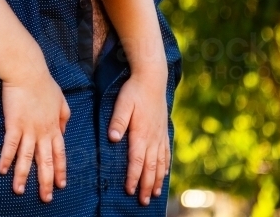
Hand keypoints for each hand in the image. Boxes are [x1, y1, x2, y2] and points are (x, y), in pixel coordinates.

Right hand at [0, 69, 70, 201]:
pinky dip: (6, 158)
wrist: (28, 71)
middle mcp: (43, 132)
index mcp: (54, 127)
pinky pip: (10, 145)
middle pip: (46, 161)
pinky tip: (2, 170)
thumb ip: (64, 117)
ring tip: (19, 192)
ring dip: (23, 176)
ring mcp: (28, 129)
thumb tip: (64, 131)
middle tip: (46, 198)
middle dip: (46, 181)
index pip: (59, 153)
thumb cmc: (44, 83)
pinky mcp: (14, 124)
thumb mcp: (61, 100)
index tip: (61, 184)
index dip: (60, 170)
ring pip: (27, 158)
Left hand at [108, 71, 169, 205]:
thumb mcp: (122, 104)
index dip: (133, 177)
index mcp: (141, 133)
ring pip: (160, 163)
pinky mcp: (164, 131)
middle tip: (143, 201)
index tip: (130, 190)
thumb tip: (112, 138)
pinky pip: (166, 153)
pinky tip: (164, 174)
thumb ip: (118, 121)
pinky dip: (165, 166)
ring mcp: (160, 135)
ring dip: (157, 179)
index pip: (136, 161)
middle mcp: (152, 138)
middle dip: (146, 185)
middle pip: (150, 167)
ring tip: (154, 194)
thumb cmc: (134, 91)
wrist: (153, 79)